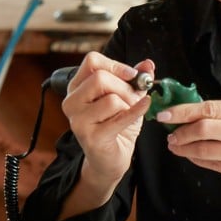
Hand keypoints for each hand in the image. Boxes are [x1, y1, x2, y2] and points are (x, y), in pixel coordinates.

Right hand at [61, 51, 153, 203]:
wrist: (110, 159)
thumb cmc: (116, 126)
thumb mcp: (126, 98)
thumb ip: (135, 80)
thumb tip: (148, 64)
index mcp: (76, 87)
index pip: (92, 61)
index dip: (115, 65)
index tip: (132, 75)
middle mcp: (71, 102)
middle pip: (100, 78)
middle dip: (125, 87)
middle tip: (134, 98)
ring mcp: (78, 120)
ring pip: (111, 99)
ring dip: (129, 105)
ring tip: (129, 114)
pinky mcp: (90, 137)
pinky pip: (119, 117)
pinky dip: (136, 111)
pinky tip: (145, 106)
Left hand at [159, 99, 220, 187]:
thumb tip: (191, 113)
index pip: (210, 109)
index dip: (183, 112)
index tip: (166, 115)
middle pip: (204, 129)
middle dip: (181, 132)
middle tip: (170, 133)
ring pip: (205, 150)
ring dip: (184, 148)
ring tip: (175, 145)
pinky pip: (212, 165)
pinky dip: (197, 159)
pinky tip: (190, 154)